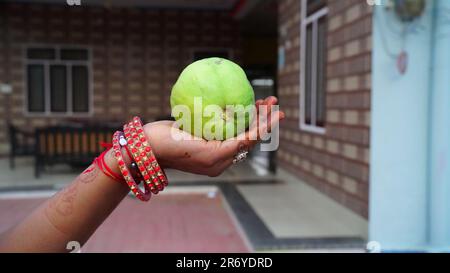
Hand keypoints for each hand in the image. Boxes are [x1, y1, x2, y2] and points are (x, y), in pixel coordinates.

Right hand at [143, 96, 284, 176]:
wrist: (144, 146)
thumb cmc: (164, 144)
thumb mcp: (196, 145)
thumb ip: (223, 146)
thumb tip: (250, 140)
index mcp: (218, 159)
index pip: (249, 140)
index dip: (266, 126)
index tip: (279, 112)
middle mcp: (219, 156)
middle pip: (248, 135)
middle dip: (262, 118)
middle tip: (272, 99)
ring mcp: (213, 148)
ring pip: (240, 132)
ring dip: (252, 116)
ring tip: (263, 99)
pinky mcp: (206, 140)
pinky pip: (227, 129)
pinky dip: (237, 117)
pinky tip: (242, 104)